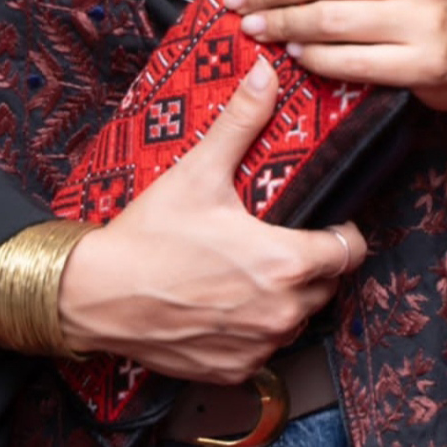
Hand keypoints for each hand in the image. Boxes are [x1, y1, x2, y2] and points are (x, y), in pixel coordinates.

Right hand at [57, 52, 368, 380]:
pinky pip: (264, 349)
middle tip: (279, 238)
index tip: (326, 223)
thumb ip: (241, 121)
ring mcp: (257, 347)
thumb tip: (266, 75)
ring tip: (251, 268)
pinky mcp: (233, 370)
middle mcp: (280, 312)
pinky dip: (254, 328)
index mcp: (284, 263)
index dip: (344, 233)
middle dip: (312, 263)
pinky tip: (227, 301)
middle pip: (327, 286)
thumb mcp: (199, 171)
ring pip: (297, 319)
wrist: (96, 294)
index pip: (350, 252)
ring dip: (285, 298)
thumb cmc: (149, 236)